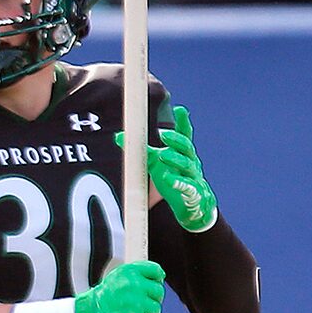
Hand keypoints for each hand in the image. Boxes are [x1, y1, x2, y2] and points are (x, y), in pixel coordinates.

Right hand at [73, 261, 164, 312]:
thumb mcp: (115, 277)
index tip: (153, 285)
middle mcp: (134, 285)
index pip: (156, 271)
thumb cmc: (101, 298)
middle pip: (158, 291)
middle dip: (153, 299)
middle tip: (141, 304)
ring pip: (156, 309)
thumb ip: (135, 274)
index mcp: (129, 272)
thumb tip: (158, 275)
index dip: (156, 279)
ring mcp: (137, 303)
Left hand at [116, 105, 217, 232]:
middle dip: (176, 140)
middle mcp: (190, 162)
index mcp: (183, 153)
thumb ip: (141, 150)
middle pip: (186, 148)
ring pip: (187, 165)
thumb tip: (118, 136)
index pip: (185, 136)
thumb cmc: (173, 176)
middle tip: (163, 134)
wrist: (192, 204)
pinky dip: (177, 182)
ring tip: (162, 155)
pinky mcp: (192, 193)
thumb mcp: (155, 162)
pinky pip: (186, 187)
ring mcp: (193, 177)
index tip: (180, 109)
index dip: (183, 123)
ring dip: (175, 159)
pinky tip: (167, 179)